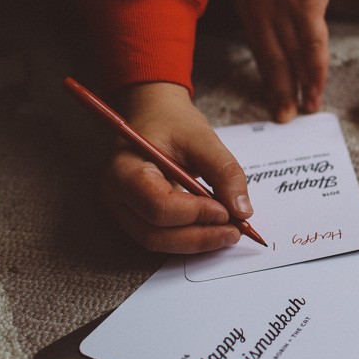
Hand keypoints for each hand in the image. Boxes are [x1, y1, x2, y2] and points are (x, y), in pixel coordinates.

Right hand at [99, 82, 252, 253]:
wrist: (155, 116)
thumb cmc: (172, 122)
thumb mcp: (203, 138)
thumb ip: (224, 172)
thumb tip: (242, 211)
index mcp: (124, 169)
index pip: (157, 205)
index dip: (195, 213)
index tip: (226, 211)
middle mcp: (116, 195)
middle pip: (154, 233)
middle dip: (199, 236)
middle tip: (235, 230)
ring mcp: (123, 210)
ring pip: (158, 242)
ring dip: (197, 242)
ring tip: (229, 232)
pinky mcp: (136, 217)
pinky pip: (163, 237)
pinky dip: (191, 238)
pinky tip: (215, 229)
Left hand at [235, 0, 337, 121]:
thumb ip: (272, 7)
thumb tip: (285, 33)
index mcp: (247, 7)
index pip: (259, 52)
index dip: (269, 78)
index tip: (275, 99)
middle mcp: (259, 13)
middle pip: (269, 62)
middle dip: (278, 92)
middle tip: (285, 117)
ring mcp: (281, 11)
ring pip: (289, 59)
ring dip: (299, 87)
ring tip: (306, 109)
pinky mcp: (305, 6)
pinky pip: (310, 47)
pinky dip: (314, 70)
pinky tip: (316, 87)